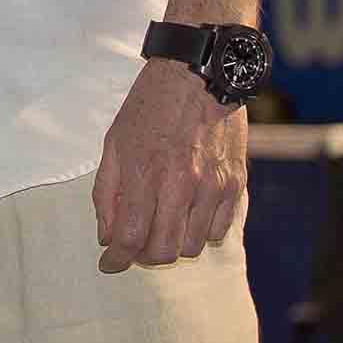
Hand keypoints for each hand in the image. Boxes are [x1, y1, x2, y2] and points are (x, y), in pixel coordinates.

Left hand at [92, 56, 246, 271]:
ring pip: (194, 245)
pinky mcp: (236, 185)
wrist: (198, 77)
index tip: (109, 265)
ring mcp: (213, 187)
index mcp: (145, 172)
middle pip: (165, 250)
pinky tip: (186, 215)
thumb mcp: (114, 142)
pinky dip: (199, 232)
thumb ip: (108, 192)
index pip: (132, 236)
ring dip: (172, 244)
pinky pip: (219, 230)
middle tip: (134, 247)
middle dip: (145, 256)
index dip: (118, 258)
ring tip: (159, 225)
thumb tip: (107, 236)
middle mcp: (182, 184)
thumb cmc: (149, 107)